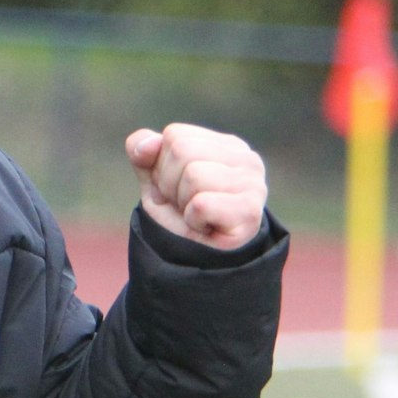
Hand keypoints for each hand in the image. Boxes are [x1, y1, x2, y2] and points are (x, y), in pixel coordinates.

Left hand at [124, 123, 266, 249]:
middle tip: (185, 205)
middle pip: (182, 151)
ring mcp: (253, 183)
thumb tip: (148, 143)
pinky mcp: (251, 211)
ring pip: (193, 175)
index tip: (176, 189)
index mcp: (224, 145)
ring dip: (183, 203)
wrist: (196, 261)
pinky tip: (207, 227)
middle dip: (170, 184)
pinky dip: (193, 219)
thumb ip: (144, 152)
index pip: (174, 135)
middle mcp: (246, 158)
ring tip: (197, 216)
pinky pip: (201, 203)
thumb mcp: (154, 180)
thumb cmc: (180, 217)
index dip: (162, 166)